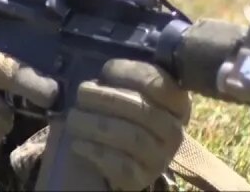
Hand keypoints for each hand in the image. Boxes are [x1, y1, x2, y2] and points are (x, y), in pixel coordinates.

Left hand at [59, 59, 191, 190]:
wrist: (114, 150)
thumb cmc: (120, 109)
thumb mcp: (126, 87)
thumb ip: (121, 75)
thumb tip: (106, 73)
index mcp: (175, 102)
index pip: (159, 83)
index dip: (130, 74)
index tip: (105, 71)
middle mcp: (174, 131)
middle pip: (143, 111)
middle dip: (107, 99)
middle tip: (82, 92)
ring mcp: (160, 157)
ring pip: (133, 138)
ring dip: (97, 125)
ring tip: (74, 118)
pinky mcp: (143, 178)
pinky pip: (122, 165)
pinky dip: (96, 152)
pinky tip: (78, 143)